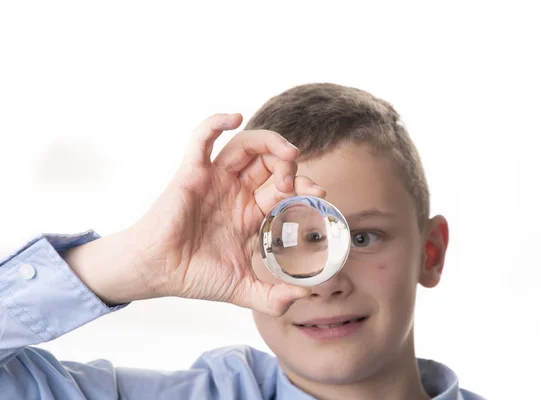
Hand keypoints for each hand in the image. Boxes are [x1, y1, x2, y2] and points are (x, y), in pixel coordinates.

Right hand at [128, 113, 324, 314]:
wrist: (158, 274)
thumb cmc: (194, 277)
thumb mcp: (242, 289)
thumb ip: (273, 298)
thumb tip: (304, 295)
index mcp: (250, 213)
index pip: (284, 188)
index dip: (303, 186)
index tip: (319, 194)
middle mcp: (236, 192)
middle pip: (269, 163)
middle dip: (289, 165)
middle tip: (298, 180)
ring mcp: (215, 179)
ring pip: (245, 146)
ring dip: (269, 143)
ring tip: (286, 154)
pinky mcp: (192, 172)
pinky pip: (202, 139)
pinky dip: (216, 122)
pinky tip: (234, 117)